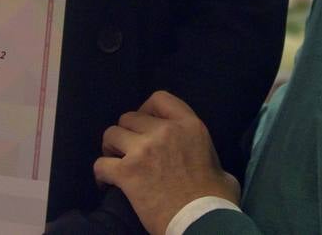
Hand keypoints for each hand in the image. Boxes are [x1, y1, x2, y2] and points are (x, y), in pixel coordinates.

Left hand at [93, 91, 240, 234]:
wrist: (201, 223)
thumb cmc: (215, 200)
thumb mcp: (220, 168)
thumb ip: (207, 157)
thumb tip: (210, 168)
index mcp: (189, 126)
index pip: (159, 98)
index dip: (146, 109)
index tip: (144, 124)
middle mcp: (164, 131)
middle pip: (129, 117)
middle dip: (127, 132)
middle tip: (129, 149)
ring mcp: (142, 150)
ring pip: (111, 135)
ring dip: (111, 149)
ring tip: (115, 162)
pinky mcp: (126, 172)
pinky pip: (100, 164)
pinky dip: (101, 174)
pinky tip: (106, 183)